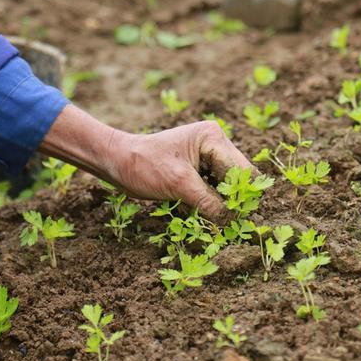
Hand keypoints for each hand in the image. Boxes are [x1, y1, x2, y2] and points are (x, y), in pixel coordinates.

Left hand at [39, 105, 254, 221]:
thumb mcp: (178, 185)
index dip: (242, 195)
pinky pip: (216, 189)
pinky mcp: (200, 168)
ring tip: (209, 217)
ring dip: (222, 204)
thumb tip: (233, 221)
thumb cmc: (143, 166)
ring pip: (229, 186)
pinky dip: (211, 202)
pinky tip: (200, 211)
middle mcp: (215, 143)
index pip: (243, 170)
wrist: (117, 161)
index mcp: (213, 138)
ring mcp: (208, 156)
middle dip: (233, 200)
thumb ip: (209, 201)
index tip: (235, 218)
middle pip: (240, 178)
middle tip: (224, 222)